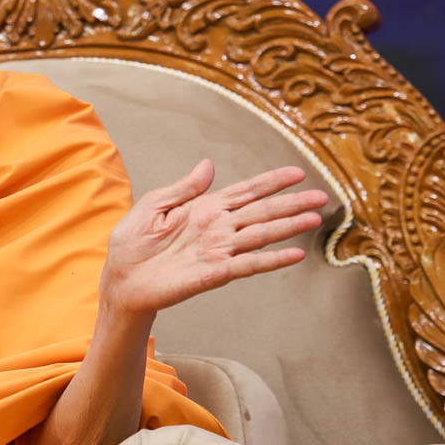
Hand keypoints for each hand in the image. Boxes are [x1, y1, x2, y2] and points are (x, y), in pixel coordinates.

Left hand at [101, 159, 328, 319]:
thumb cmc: (133, 244)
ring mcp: (218, 251)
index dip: (270, 182)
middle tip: (323, 196)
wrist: (120, 280)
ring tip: (315, 219)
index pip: (245, 192)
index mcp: (204, 209)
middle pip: (261, 211)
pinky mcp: (213, 273)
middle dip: (292, 203)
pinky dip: (270, 260)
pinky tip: (294, 254)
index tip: (298, 173)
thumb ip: (183, 188)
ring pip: (260, 235)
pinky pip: (247, 265)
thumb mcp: (153, 206)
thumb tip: (208, 164)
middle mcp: (217, 229)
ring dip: (287, 227)